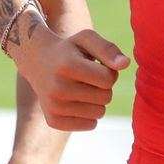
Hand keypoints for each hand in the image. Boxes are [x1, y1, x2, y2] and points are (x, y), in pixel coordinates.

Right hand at [13, 24, 129, 130]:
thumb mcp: (86, 39)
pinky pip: (90, 125)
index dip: (108, 71)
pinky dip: (89, 114)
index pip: (108, 79)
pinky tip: (75, 101)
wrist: (38, 62)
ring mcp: (53, 107)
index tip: (96, 66)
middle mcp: (57, 89)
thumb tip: (125, 64)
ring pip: (99, 113)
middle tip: (87, 77)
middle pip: (106, 97)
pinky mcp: (53, 121)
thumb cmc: (69, 50)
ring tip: (81, 88)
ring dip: (96, 101)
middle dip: (103, 87)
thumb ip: (108, 48)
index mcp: (67, 66)